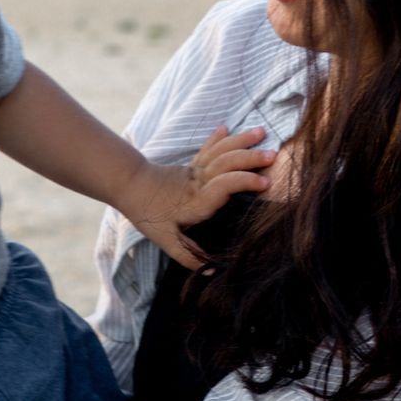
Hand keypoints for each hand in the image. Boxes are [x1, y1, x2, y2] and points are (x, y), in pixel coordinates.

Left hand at [121, 124, 274, 265]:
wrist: (128, 185)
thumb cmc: (147, 213)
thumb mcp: (165, 240)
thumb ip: (188, 256)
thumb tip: (211, 272)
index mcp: (196, 201)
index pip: (224, 186)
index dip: (244, 181)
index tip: (264, 182)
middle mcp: (199, 182)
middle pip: (227, 164)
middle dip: (251, 158)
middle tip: (273, 155)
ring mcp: (195, 170)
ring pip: (221, 152)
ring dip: (241, 141)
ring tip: (261, 132)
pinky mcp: (190, 165)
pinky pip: (208, 149)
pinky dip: (218, 138)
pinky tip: (227, 128)